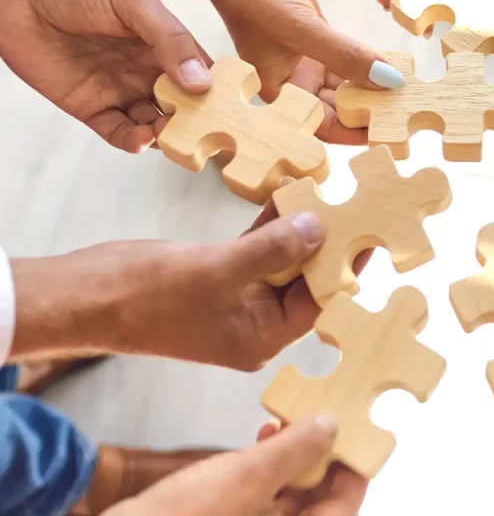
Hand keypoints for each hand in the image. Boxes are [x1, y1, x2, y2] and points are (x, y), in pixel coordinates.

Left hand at [0, 0, 210, 152]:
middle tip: (204, 133)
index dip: (218, 93)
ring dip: (165, 134)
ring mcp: (119, 89)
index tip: (232, 109)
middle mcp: (147, 70)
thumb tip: (202, 81)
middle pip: (182, 107)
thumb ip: (170, 39)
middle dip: (194, 122)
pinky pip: (117, 131)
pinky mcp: (89, 106)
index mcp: (166, 43)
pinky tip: (141, 139)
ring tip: (169, 135)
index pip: (203, 75)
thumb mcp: (135, 2)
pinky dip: (131, 140)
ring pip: (153, 123)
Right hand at [11, 209, 334, 370]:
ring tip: (329, 194)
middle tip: (357, 207)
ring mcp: (235, 298)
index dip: (344, 268)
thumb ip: (271, 251)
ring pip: (281, 260)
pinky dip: (270, 224)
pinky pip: (256, 247)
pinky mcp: (218, 273)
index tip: (369, 235)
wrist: (84, 296)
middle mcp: (254, 322)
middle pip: (305, 281)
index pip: (318, 303)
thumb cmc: (145, 296)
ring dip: (299, 230)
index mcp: (260, 338)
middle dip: (327, 246)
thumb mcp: (217, 271)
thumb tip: (319, 229)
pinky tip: (288, 194)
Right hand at [104, 417, 366, 515]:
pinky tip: (258, 441)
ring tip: (285, 423)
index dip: (353, 468)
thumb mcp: (248, 477)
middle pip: (318, 502)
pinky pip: (261, 502)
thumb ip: (295, 450)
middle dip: (319, 458)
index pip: (345, 506)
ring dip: (292, 461)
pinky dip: (265, 473)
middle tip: (318, 419)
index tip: (355, 432)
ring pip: (289, 499)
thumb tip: (332, 426)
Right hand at [190, 0, 405, 139]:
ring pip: (348, 83)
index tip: (389, 132)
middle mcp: (295, 81)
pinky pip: (351, 57)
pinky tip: (396, 67)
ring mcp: (309, 58)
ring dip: (375, 87)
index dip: (354, 132)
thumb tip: (389, 82)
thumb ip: (346, 57)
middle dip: (370, 111)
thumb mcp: (302, 29)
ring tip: (408, 94)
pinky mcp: (320, 36)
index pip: (321, 125)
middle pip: (339, 107)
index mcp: (280, 92)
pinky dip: (371, 62)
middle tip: (408, 113)